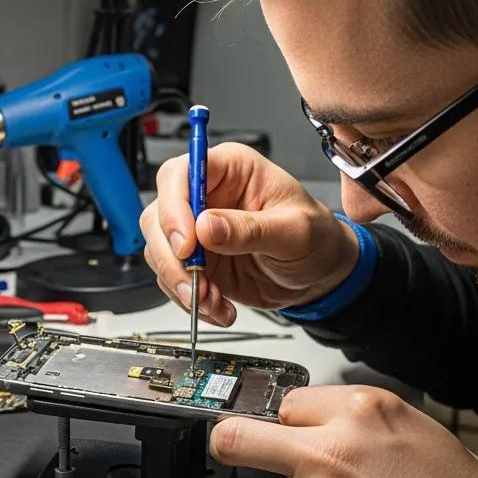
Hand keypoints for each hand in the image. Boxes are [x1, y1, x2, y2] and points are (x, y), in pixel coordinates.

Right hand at [141, 143, 358, 325]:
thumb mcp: (295, 231)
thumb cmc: (315, 237)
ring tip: (213, 302)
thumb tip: (207, 226)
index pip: (180, 174)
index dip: (174, 207)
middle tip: (195, 283)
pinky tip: (218, 307)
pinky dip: (190, 300)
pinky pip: (173, 279)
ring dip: (182, 283)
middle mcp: (206, 196)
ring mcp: (195, 230)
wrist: (318, 274)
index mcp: (230, 170)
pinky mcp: (194, 260)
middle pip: (158, 215)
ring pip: (160, 251)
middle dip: (171, 256)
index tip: (186, 244)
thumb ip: (252, 229)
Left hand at [212, 385, 477, 477]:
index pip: (287, 404)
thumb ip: (355, 420)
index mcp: (360, 413)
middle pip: (236, 439)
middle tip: (229, 449)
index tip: (286, 431)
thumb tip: (314, 420)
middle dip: (230, 444)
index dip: (292, 422)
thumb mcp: (416, 430)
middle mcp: (330, 452)